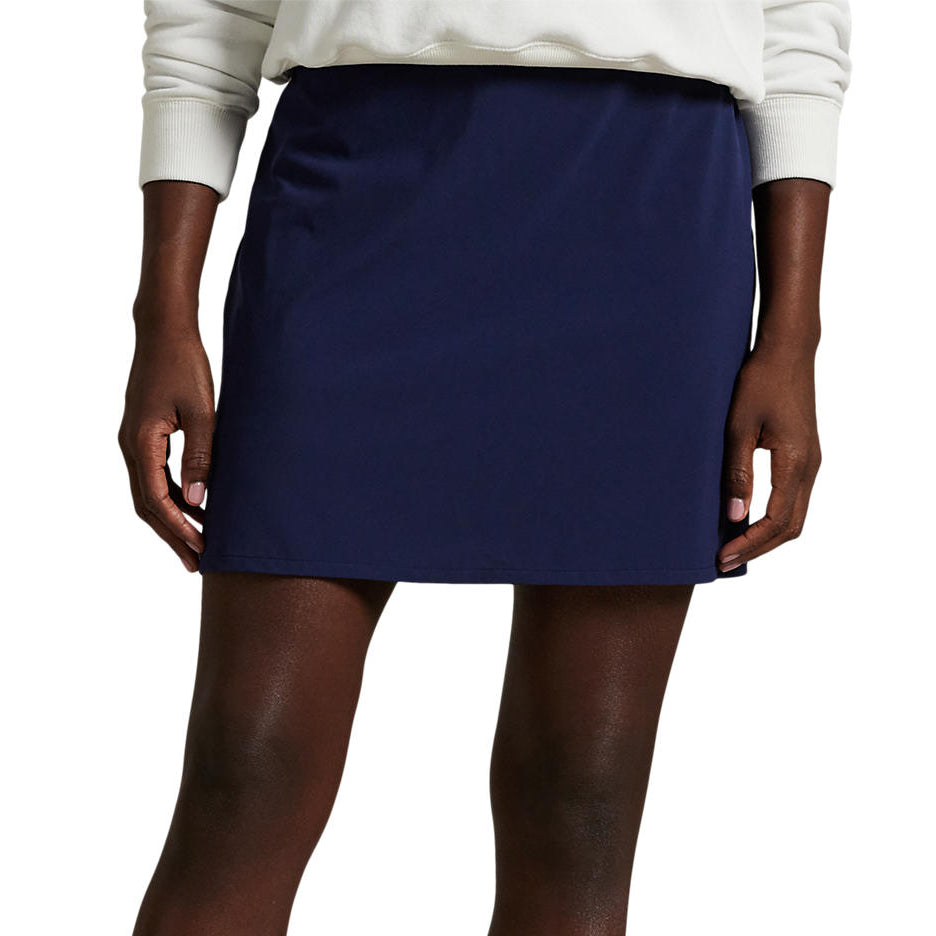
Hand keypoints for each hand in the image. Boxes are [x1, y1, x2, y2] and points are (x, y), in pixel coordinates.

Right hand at [118, 325, 214, 571]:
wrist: (165, 332)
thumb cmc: (185, 365)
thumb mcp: (202, 411)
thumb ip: (201, 456)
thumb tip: (199, 500)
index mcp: (141, 442)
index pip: (156, 500)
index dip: (179, 529)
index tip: (201, 551)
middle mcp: (131, 445)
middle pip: (148, 505)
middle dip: (173, 536)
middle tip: (197, 564)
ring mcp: (135, 441)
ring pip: (150, 493)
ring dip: (173, 519)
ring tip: (198, 544)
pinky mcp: (145, 434)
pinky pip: (155, 476)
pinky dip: (173, 497)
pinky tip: (195, 508)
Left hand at [717, 342, 821, 572]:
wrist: (787, 350)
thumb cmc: (759, 382)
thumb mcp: (738, 427)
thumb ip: (737, 472)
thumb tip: (735, 515)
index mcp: (796, 463)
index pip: (776, 522)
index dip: (748, 544)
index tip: (721, 556)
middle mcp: (810, 467)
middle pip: (790, 527)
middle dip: (757, 548)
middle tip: (723, 560)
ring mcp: (811, 462)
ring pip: (795, 516)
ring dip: (766, 536)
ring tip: (733, 546)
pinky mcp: (804, 455)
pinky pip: (793, 499)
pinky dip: (773, 518)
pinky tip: (747, 519)